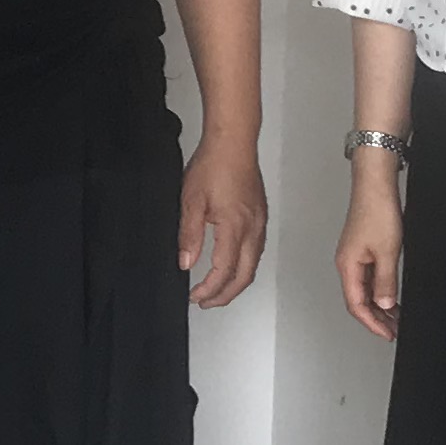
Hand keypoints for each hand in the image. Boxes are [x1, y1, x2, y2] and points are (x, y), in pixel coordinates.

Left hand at [180, 134, 264, 307]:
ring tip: (216, 289)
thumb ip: (189, 235)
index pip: (224, 271)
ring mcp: (259, 223)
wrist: (233, 142)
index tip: (195, 297)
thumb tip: (186, 263)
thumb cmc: (213, 165)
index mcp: (235, 228)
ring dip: (235, 282)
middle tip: (206, 302)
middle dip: (225, 294)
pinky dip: (244, 266)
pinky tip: (231, 264)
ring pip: (253, 265)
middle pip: (244, 276)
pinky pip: (256, 250)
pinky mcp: (260, 215)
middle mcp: (252, 229)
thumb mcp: (191, 201)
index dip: (209, 289)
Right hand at [336, 170, 402, 339]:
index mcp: (348, 266)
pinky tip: (391, 294)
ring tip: (395, 317)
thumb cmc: (377, 210)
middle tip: (393, 330)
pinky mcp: (363, 248)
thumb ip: (385, 281)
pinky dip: (380, 289)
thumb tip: (384, 304)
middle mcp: (347, 263)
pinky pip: (369, 277)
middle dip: (375, 318)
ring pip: (364, 289)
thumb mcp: (388, 251)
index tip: (387, 333)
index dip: (372, 323)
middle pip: (358, 300)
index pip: (356, 305)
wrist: (375, 184)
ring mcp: (354, 255)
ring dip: (379, 305)